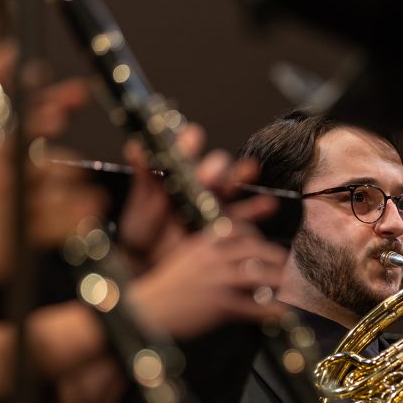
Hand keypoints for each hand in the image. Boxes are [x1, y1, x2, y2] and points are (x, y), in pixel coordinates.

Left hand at [116, 126, 279, 271]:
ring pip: (230, 186)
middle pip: (213, 168)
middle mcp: (197, 187)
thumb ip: (143, 177)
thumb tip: (136, 147)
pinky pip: (243, 216)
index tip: (192, 137)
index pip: (185, 154)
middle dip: (214, 167)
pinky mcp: (224, 227)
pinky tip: (266, 205)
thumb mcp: (141, 205)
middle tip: (210, 174)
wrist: (150, 266)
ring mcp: (212, 205)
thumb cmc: (143, 234)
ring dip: (241, 176)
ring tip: (251, 168)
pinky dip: (255, 208)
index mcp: (175, 177)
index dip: (189, 144)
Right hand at [128, 223, 286, 339]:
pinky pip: (254, 306)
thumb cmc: (162, 290)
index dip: (255, 235)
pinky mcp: (221, 304)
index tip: (263, 243)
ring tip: (286, 287)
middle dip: (275, 256)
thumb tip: (225, 259)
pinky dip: (271, 310)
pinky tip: (280, 313)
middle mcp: (212, 257)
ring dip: (278, 280)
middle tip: (285, 264)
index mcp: (202, 244)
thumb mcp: (182, 261)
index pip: (236, 229)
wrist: (144, 312)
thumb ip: (204, 255)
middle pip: (254, 249)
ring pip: (259, 274)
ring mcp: (217, 280)